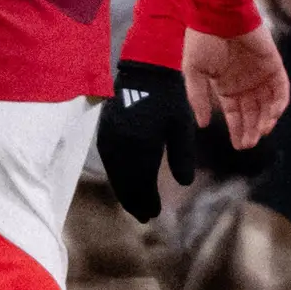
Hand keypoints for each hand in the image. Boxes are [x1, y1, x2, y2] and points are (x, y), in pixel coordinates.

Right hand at [96, 60, 196, 223]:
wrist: (143, 72)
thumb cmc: (168, 99)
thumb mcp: (181, 127)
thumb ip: (182, 156)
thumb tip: (185, 184)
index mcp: (141, 146)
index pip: (142, 183)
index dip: (147, 201)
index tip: (154, 215)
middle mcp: (121, 146)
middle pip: (125, 184)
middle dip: (134, 202)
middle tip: (144, 218)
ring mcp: (109, 140)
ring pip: (115, 176)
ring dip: (124, 192)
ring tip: (134, 205)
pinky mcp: (104, 133)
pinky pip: (109, 164)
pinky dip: (117, 177)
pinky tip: (125, 183)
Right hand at [185, 23, 289, 150]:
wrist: (219, 12)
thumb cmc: (203, 38)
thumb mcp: (193, 71)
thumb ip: (198, 98)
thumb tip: (202, 124)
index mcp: (225, 85)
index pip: (234, 113)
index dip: (236, 130)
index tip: (238, 146)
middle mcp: (244, 82)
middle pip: (252, 112)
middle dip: (251, 130)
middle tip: (249, 144)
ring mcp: (259, 74)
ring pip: (267, 104)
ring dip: (265, 120)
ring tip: (260, 133)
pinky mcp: (273, 64)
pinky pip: (280, 89)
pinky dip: (278, 104)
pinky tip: (271, 117)